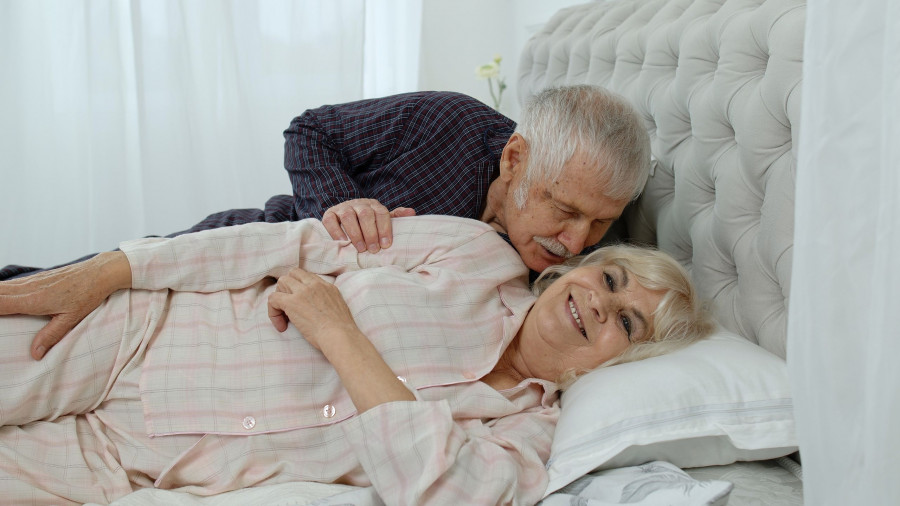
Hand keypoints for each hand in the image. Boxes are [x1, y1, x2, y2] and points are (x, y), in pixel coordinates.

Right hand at [0, 251, 131, 359]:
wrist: (99, 273)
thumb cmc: (87, 296)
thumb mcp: (71, 318)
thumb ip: (51, 335)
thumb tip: (34, 355)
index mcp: (33, 300)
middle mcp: (27, 288)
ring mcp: (30, 281)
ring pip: (0, 287)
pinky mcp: (35, 278)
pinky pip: (10, 284)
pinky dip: (0, 291)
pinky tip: (0, 296)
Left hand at [267, 267, 358, 350]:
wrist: (339, 336)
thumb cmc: (341, 331)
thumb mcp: (339, 308)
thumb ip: (328, 302)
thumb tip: (319, 308)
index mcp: (327, 286)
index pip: (307, 277)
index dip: (300, 288)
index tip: (301, 303)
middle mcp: (314, 285)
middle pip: (293, 274)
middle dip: (288, 288)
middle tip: (290, 307)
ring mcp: (302, 292)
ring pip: (282, 282)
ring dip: (280, 297)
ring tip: (285, 315)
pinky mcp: (291, 302)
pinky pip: (273, 299)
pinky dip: (273, 312)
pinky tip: (281, 326)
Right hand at [322, 198, 415, 253]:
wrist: (344, 219)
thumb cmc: (368, 224)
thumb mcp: (381, 221)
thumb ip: (395, 218)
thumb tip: (412, 212)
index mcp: (373, 205)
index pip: (381, 213)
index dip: (385, 229)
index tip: (386, 245)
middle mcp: (359, 204)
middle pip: (366, 215)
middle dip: (371, 233)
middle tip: (374, 250)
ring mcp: (343, 208)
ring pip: (349, 216)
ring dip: (355, 233)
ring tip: (360, 249)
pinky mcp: (329, 214)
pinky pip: (331, 220)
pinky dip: (336, 231)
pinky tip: (342, 243)